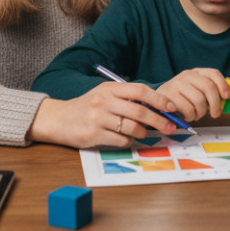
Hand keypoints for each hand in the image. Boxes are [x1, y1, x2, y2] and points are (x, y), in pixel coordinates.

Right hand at [28, 82, 177, 148]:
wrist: (58, 119)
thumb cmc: (87, 107)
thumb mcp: (105, 96)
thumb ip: (126, 99)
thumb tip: (157, 110)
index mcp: (109, 88)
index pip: (140, 91)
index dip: (159, 99)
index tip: (171, 108)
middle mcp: (104, 101)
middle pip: (140, 111)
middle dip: (159, 121)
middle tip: (169, 127)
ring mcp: (98, 117)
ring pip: (132, 127)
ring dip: (143, 133)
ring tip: (142, 133)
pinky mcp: (94, 134)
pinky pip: (121, 141)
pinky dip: (128, 142)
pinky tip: (124, 139)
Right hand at [157, 68, 229, 120]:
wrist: (156, 101)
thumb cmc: (181, 98)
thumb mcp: (195, 90)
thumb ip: (210, 91)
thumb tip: (226, 97)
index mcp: (196, 72)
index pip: (213, 73)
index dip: (223, 85)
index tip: (227, 97)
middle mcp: (187, 75)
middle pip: (208, 87)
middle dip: (215, 104)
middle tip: (215, 114)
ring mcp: (177, 84)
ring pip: (199, 100)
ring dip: (201, 113)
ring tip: (196, 115)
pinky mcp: (169, 95)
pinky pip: (188, 109)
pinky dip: (191, 116)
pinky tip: (187, 116)